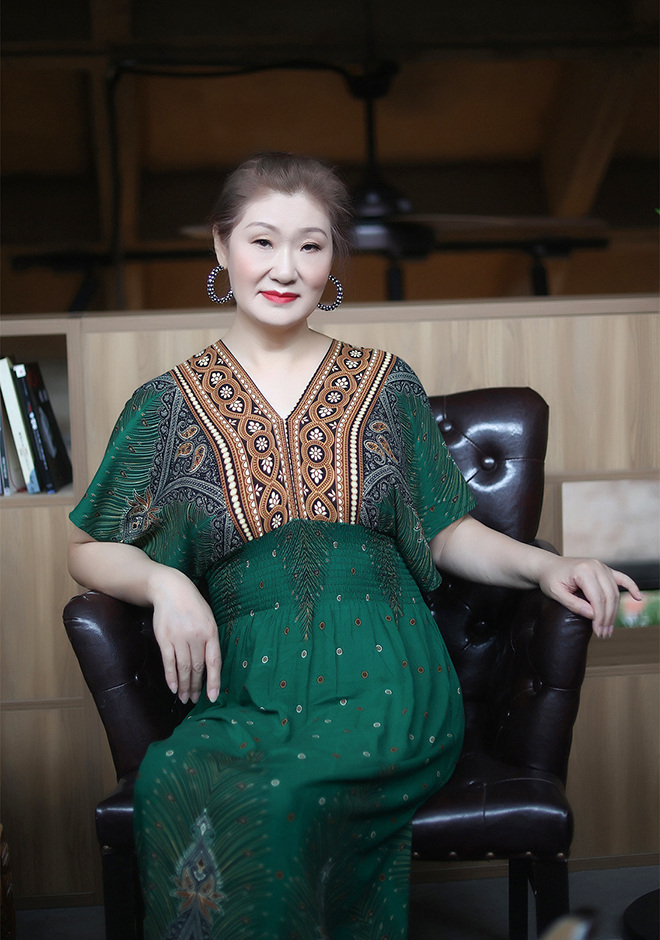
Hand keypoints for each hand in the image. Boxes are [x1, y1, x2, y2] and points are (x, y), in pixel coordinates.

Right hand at [149, 566, 221, 702]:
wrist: (171, 590)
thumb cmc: (193, 606)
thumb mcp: (208, 619)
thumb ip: (210, 640)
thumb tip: (209, 665)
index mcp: (211, 632)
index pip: (214, 662)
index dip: (214, 681)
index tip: (213, 697)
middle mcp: (196, 636)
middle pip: (197, 668)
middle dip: (196, 687)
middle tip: (194, 700)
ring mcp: (179, 638)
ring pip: (183, 668)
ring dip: (184, 686)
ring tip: (183, 698)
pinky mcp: (164, 639)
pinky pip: (169, 662)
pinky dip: (171, 677)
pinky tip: (173, 687)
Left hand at [537, 556, 641, 636]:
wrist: (547, 566)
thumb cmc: (550, 579)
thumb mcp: (556, 593)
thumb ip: (573, 604)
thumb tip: (593, 615)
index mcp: (583, 571)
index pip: (597, 598)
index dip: (600, 617)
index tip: (598, 632)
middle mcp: (595, 566)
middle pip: (609, 597)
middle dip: (607, 618)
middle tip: (604, 634)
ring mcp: (601, 567)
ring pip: (615, 592)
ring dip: (614, 612)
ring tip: (609, 628)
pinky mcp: (604, 569)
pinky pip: (621, 578)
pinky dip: (631, 587)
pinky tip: (638, 597)